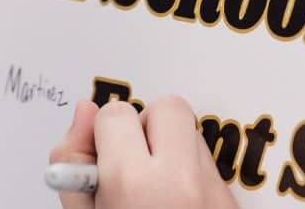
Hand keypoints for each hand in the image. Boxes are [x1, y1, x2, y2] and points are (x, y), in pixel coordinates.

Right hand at [48, 97, 238, 208]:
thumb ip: (72, 160)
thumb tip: (85, 111)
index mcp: (135, 183)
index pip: (114, 113)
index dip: (102, 137)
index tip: (103, 162)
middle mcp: (180, 181)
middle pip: (166, 106)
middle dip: (143, 128)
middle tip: (132, 165)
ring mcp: (213, 191)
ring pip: (190, 132)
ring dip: (169, 148)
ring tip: (154, 187)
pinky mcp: (232, 201)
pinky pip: (208, 162)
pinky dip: (189, 172)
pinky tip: (175, 199)